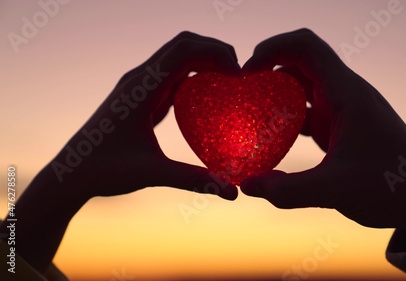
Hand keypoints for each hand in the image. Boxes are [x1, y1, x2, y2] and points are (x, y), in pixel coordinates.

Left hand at [50, 31, 238, 200]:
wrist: (71, 172)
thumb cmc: (104, 171)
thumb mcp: (151, 174)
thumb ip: (193, 180)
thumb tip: (233, 193)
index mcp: (141, 87)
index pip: (183, 50)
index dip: (216, 52)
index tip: (239, 74)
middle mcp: (139, 79)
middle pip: (183, 45)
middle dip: (215, 50)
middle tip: (241, 73)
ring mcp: (139, 86)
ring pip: (177, 57)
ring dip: (205, 60)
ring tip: (231, 80)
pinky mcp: (141, 97)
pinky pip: (172, 76)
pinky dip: (194, 76)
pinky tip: (208, 96)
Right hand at [241, 29, 405, 239]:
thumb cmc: (394, 187)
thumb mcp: (338, 190)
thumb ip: (289, 191)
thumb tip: (248, 186)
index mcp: (347, 94)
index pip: (306, 46)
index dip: (272, 48)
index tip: (246, 71)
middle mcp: (344, 94)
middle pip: (298, 64)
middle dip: (266, 72)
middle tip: (239, 94)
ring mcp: (343, 110)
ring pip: (302, 88)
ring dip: (274, 96)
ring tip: (249, 115)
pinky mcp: (341, 128)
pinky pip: (307, 112)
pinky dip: (286, 118)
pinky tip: (271, 138)